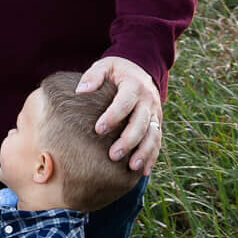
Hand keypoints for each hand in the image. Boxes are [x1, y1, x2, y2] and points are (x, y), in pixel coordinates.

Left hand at [78, 57, 162, 174]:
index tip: (98, 129)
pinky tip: (144, 171)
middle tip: (113, 155)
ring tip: (132, 167)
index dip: (113, 116)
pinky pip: (157, 141)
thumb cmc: (116, 70)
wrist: (140, 69)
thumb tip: (81, 91)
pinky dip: (152, 156)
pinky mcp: (156, 123)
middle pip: (140, 123)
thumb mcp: (105, 66)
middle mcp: (148, 100)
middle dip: (128, 140)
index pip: (124, 103)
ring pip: (152, 135)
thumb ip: (93, 76)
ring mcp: (154, 113)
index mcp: (134, 85)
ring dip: (144, 152)